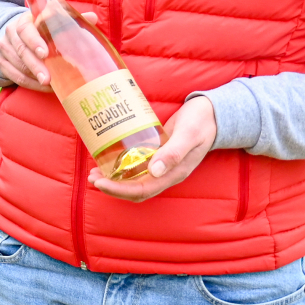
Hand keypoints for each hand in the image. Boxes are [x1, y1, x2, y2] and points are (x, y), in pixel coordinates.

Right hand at [0, 8, 98, 90]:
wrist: (18, 36)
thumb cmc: (42, 29)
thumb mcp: (54, 21)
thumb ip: (70, 20)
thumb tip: (92, 17)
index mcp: (24, 20)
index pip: (25, 29)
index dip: (34, 41)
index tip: (45, 53)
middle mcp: (10, 32)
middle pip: (21, 50)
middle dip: (36, 66)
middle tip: (48, 79)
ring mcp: (4, 48)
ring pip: (17, 65)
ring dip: (33, 77)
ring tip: (50, 85)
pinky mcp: (1, 62)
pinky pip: (14, 76)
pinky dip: (29, 83)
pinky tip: (43, 87)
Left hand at [91, 95, 217, 202]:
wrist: (212, 113)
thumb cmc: (201, 122)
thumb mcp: (188, 134)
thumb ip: (173, 152)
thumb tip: (154, 172)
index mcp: (174, 174)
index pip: (142, 190)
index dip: (119, 190)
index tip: (99, 183)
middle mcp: (166, 174)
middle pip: (135, 190)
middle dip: (112, 187)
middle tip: (91, 177)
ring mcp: (162, 166)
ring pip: (135, 181)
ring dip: (114, 180)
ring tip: (94, 172)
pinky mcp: (158, 156)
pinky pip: (137, 168)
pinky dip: (122, 168)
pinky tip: (109, 159)